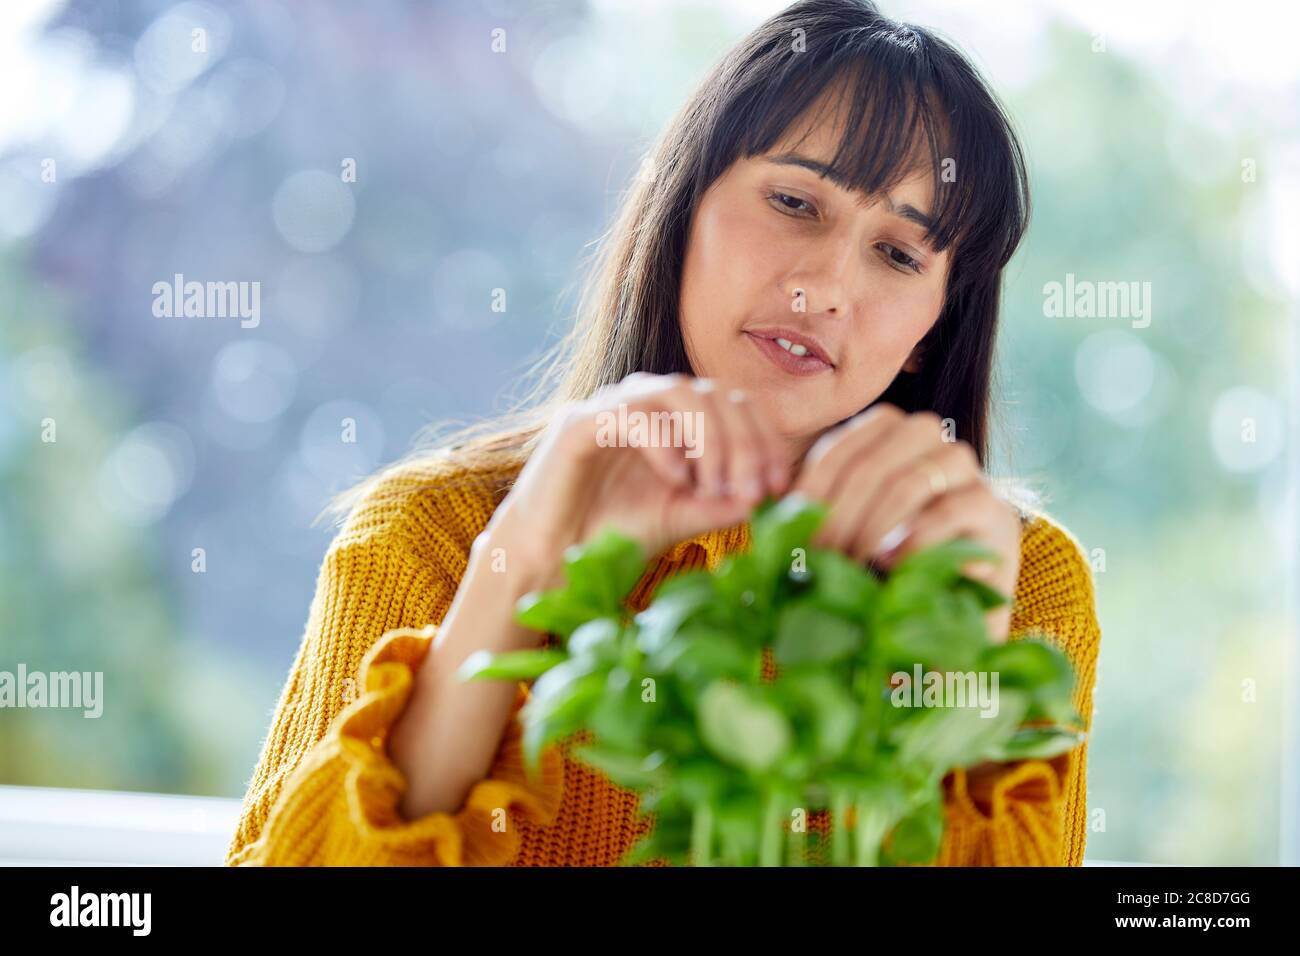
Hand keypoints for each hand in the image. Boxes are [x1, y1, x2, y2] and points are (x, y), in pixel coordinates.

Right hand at [485, 372, 790, 594]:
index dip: (762, 440)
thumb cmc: (614, 532)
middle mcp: (645, 403)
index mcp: (673, 419)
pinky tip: (676, 478)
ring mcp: (611, 407)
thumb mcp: (682, 518)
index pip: (731, 405)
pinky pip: (629, 415)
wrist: (551, 555)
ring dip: (707, 438)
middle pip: (711, 394)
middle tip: (753, 490)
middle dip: (741, 443)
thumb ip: (722, 504)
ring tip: (712, 486)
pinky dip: (661, 442)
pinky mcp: (578, 423)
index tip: (778, 486)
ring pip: (674, 392)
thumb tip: (771, 496)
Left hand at [789, 403, 1021, 641]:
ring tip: (852, 564)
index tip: (792, 533)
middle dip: (839, 514)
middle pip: (873, 462)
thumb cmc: (882, 564)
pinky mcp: (995, 509)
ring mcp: (968, 470)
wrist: (949, 609)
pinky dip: (912, 540)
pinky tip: (891, 565)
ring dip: (870, 529)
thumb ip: (810, 509)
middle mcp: (931, 438)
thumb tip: (761, 507)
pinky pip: (949, 511)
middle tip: (821, 557)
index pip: (840, 449)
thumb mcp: (841, 528)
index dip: (812, 492)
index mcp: (888, 431)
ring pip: (909, 482)